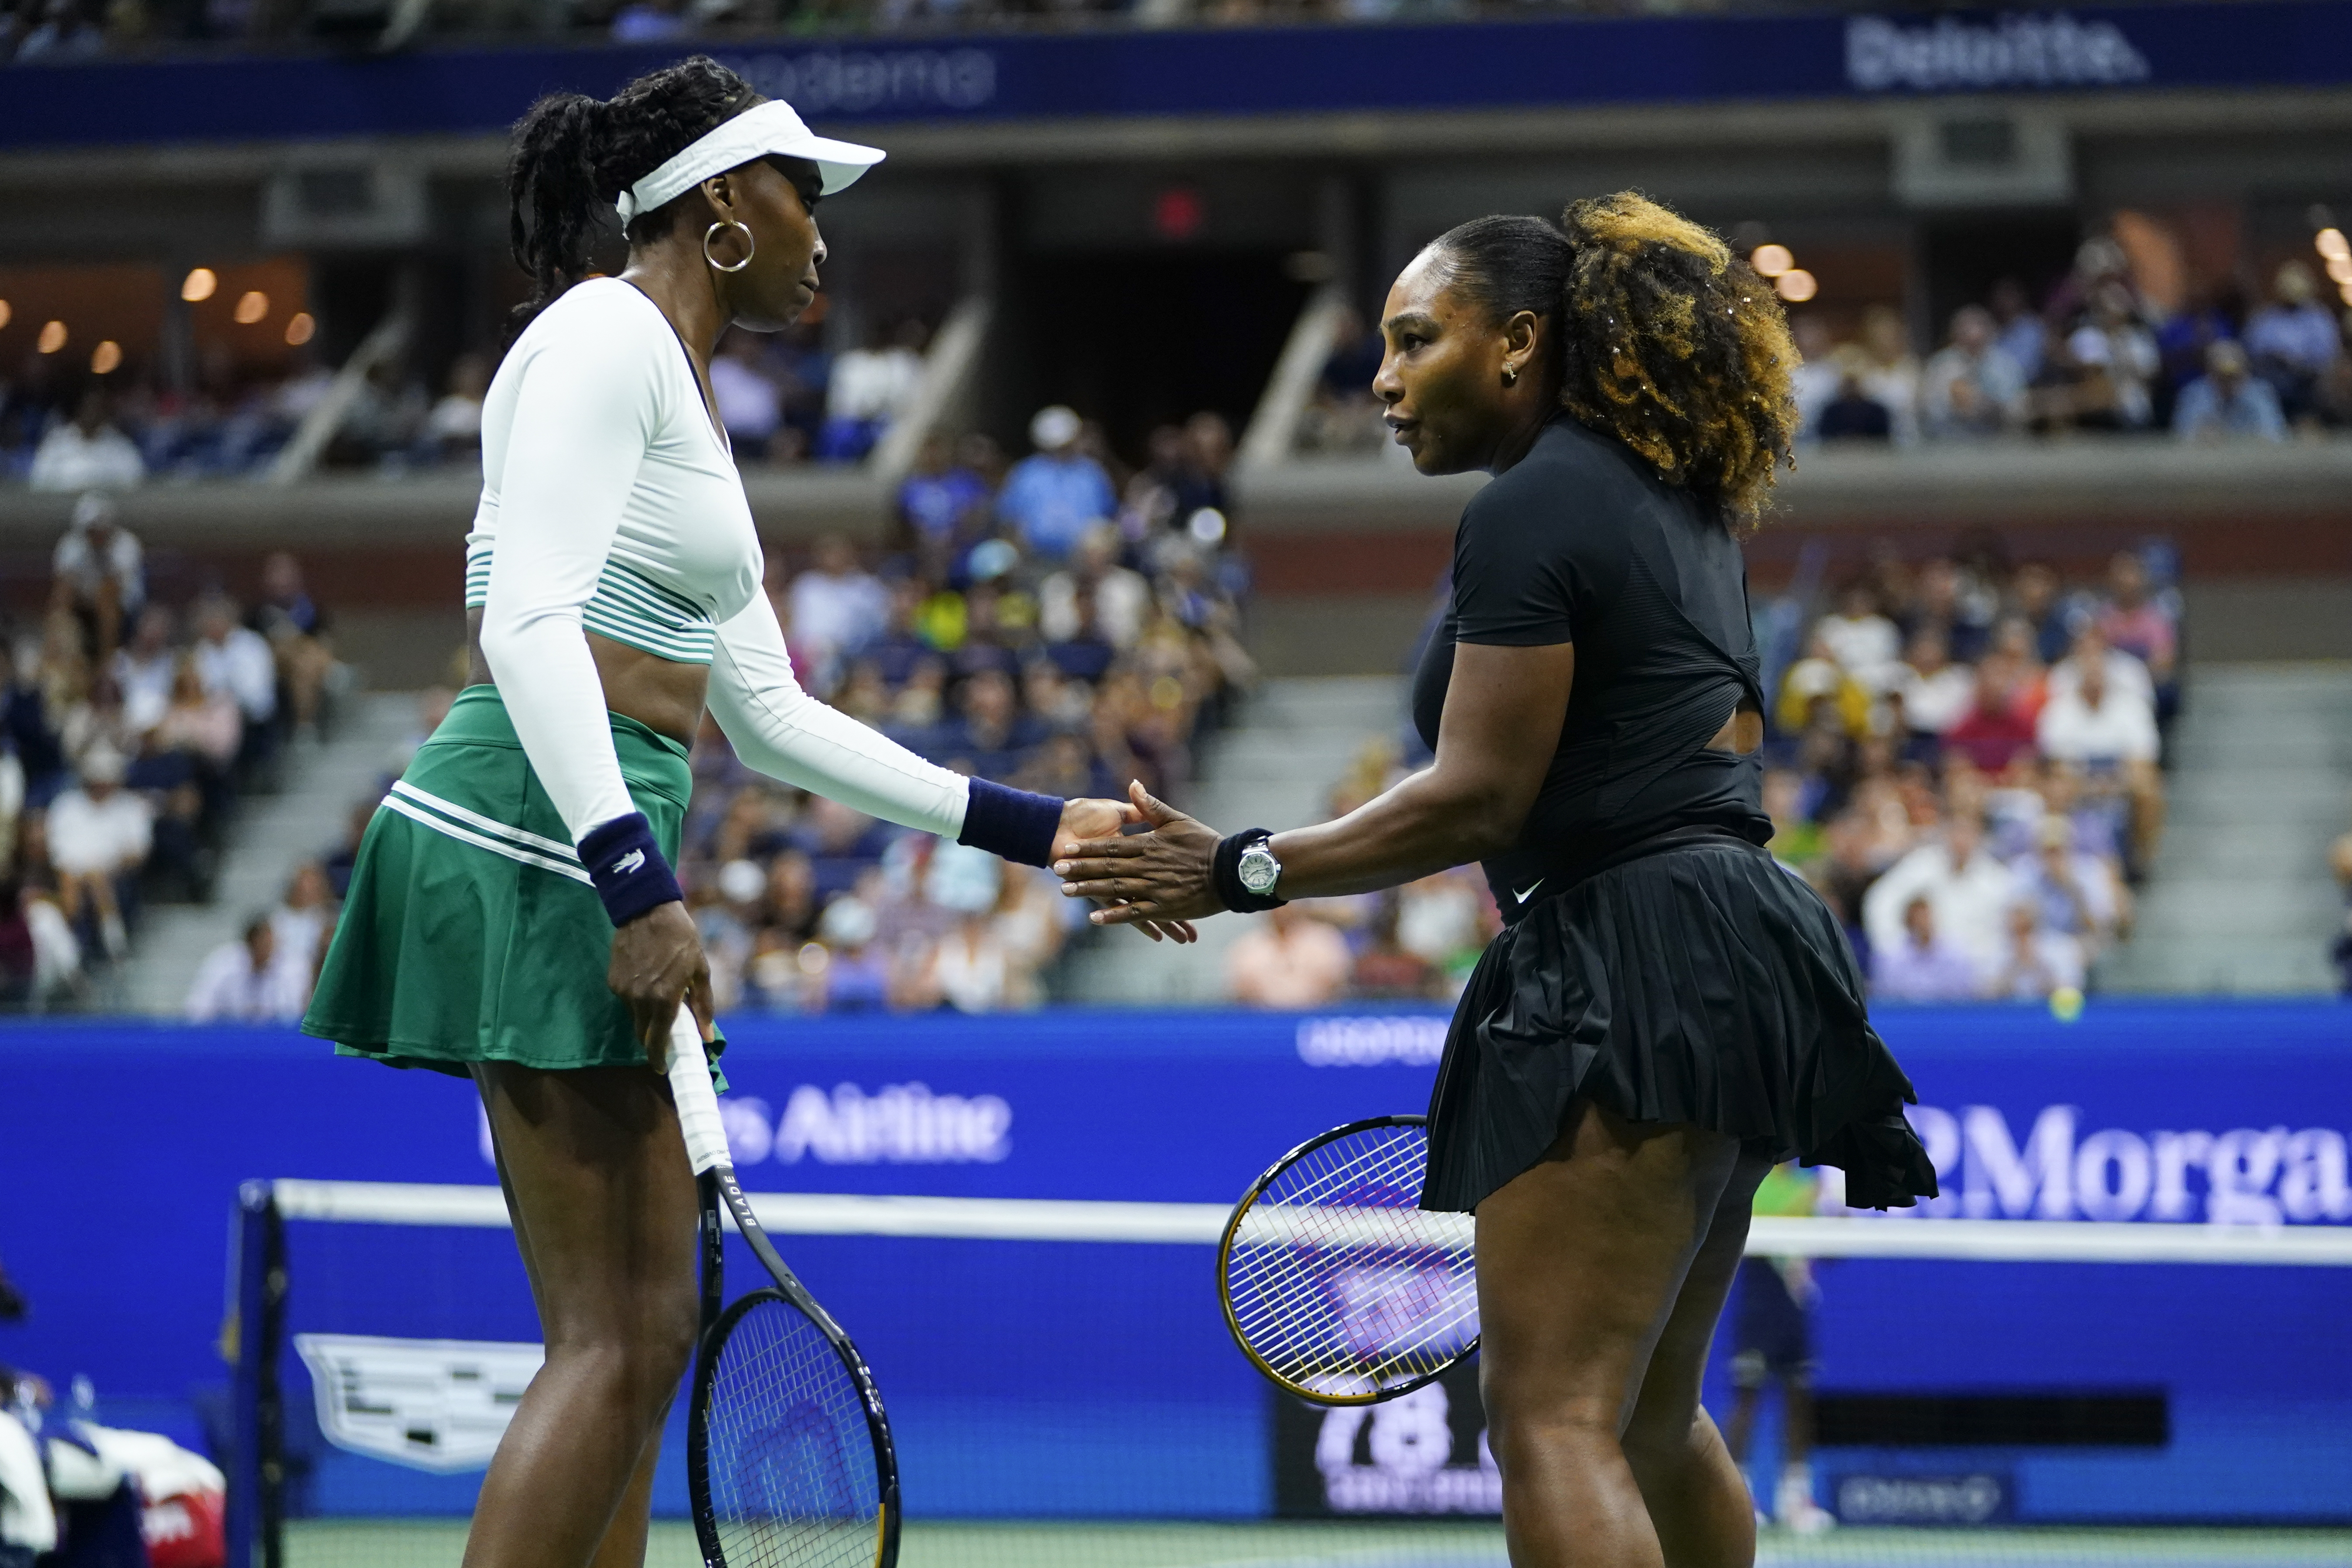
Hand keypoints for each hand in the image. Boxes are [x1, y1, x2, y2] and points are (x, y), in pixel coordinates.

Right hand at [607, 900, 713, 1057]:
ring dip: (647, 1016)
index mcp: (664, 999)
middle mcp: (640, 1000)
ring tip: (660, 994)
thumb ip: (703, 1006)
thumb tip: (707, 1038)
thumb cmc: (681, 939)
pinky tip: (647, 980)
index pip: (656, 1042)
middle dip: (653, 1040)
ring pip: (634, 1017)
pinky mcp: (613, 981)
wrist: (647, 911)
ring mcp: (624, 991)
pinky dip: (637, 999)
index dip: (658, 1060)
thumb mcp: (700, 970)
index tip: (662, 1069)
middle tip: (666, 1034)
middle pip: (643, 1035)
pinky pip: (626, 1000)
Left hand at [1056, 780, 1227, 926]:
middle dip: (1080, 869)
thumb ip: (1151, 806)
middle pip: (1108, 867)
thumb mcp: (1178, 819)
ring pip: (1116, 889)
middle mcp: (1148, 866)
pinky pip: (1135, 912)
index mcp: (1150, 845)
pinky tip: (1095, 917)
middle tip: (1056, 870)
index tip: (1066, 848)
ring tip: (1066, 891)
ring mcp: (1155, 888)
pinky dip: (1115, 915)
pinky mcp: (1164, 907)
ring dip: (1090, 890)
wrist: (1230, 871)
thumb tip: (1132, 784)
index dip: (1087, 847)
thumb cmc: (1205, 843)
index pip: (1112, 845)